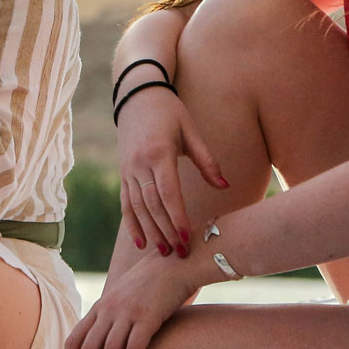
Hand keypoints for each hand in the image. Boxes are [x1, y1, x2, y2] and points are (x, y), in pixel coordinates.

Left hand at [65, 245, 196, 348]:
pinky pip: (134, 348)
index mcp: (100, 307)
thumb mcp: (125, 297)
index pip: (73, 339)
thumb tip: (107, 344)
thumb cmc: (152, 284)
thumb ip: (113, 316)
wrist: (176, 262)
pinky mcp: (147, 316)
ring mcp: (127, 312)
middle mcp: (108, 309)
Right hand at [117, 81, 226, 256]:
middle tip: (182, 253)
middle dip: (167, 230)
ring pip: (138, 207)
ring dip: (152, 232)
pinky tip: (142, 241)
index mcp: (159, 153)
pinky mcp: (124, 174)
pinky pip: (126, 203)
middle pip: (152, 205)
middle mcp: (139, 164)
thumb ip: (207, 161)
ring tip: (165, 252)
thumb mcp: (191, 131)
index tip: (188, 236)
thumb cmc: (170, 112)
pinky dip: (133, 223)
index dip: (177, 216)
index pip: (168, 192)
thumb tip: (225, 186)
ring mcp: (128, 170)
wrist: (136, 96)